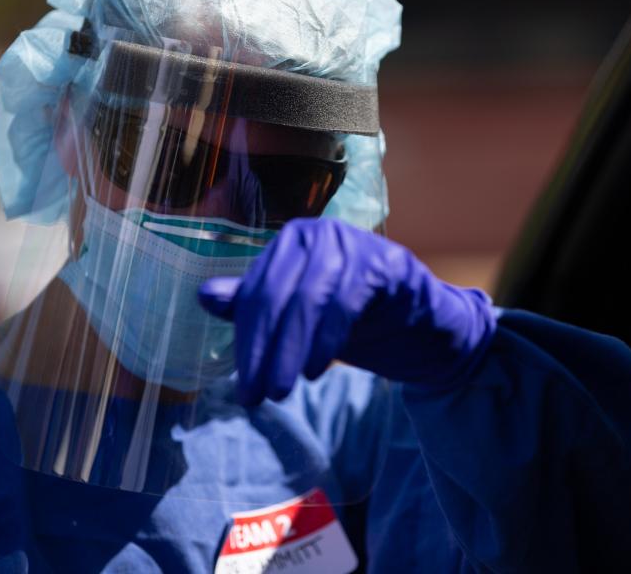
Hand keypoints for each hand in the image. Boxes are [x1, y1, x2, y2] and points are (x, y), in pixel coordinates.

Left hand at [198, 218, 495, 405]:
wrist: (426, 328)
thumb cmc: (358, 320)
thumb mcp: (301, 320)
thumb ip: (257, 307)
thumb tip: (204, 295)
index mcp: (293, 242)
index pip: (257, 293)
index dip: (247, 341)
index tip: (244, 386)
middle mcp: (321, 233)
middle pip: (278, 295)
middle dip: (264, 351)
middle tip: (256, 397)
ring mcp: (356, 244)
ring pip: (309, 299)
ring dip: (291, 350)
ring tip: (281, 390)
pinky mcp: (388, 263)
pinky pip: (347, 301)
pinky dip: (327, 339)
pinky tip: (314, 371)